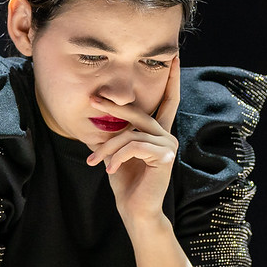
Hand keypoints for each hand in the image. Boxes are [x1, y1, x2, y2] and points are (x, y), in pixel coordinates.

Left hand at [86, 57, 179, 219]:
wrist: (135, 211)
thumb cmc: (126, 182)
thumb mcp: (116, 152)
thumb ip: (115, 133)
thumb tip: (97, 111)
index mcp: (158, 133)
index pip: (168, 100)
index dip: (171, 78)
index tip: (174, 56)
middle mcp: (167, 136)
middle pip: (140, 113)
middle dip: (115, 106)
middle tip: (92, 99)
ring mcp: (168, 146)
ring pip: (131, 133)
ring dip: (108, 146)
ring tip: (94, 160)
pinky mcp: (164, 157)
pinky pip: (134, 146)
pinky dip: (116, 156)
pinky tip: (108, 170)